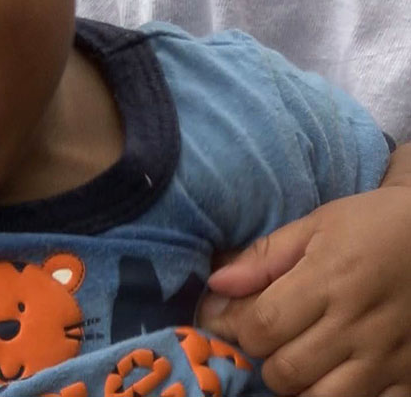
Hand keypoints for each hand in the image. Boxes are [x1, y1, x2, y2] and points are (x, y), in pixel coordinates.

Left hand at [198, 143, 410, 396]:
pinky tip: (330, 375)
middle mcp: (360, 324)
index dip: (234, 328)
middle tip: (266, 337)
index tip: (227, 318)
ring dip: (297, 385)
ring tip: (296, 357)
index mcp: (331, 280)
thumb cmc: (374, 225)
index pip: (262, 326)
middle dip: (263, 357)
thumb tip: (216, 284)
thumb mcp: (317, 224)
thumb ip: (265, 256)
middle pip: (285, 371)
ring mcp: (389, 357)